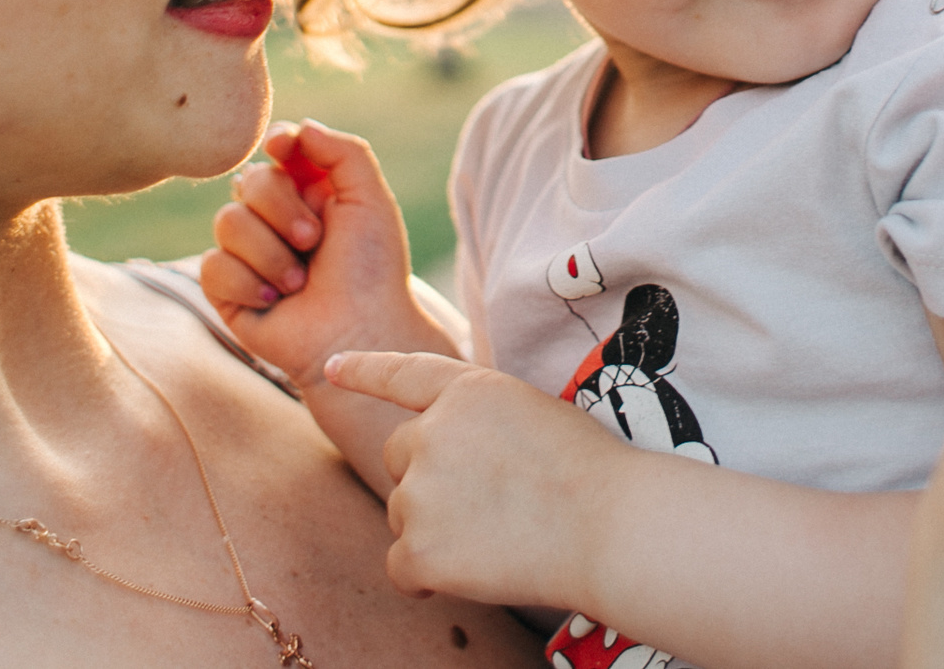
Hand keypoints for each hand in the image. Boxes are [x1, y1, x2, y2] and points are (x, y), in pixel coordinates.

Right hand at [198, 119, 449, 383]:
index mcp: (310, 191)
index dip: (278, 143)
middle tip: (313, 241)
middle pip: (251, 181)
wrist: (360, 331)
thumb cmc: (372, 268)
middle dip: (282, 210)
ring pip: (227, 222)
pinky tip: (274, 301)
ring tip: (299, 283)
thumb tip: (297, 127)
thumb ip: (342, 151)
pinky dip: (248, 282)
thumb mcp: (370, 199)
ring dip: (270, 253)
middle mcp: (275, 217)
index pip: (279, 149)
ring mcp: (249, 253)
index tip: (283, 147)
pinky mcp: (227, 290)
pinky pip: (212, 265)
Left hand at [324, 350, 627, 610]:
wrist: (609, 526)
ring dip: (433, 527)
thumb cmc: (590, 471)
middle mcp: (432, 433)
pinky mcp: (420, 548)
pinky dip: (425, 576)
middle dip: (425, 477)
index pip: (403, 374)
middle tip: (484, 502)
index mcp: (467, 391)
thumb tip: (440, 447)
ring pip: (401, 512)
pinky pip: (401, 566)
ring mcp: (421, 491)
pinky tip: (467, 573)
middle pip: (398, 454)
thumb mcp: (531, 410)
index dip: (365, 369)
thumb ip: (479, 419)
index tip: (334, 367)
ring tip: (497, 535)